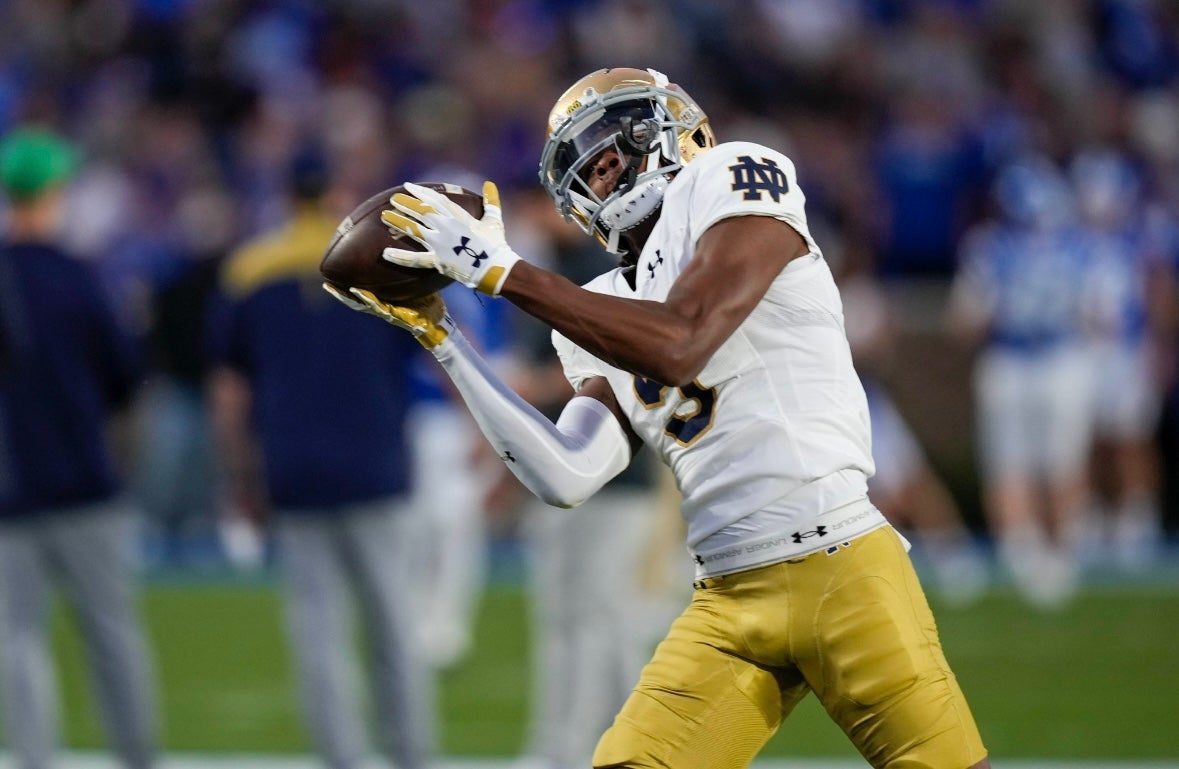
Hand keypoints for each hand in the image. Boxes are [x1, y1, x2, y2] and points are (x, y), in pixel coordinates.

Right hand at [322, 283, 453, 349]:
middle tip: (325, 282)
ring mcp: (386, 312)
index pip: (360, 292)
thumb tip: (407, 250)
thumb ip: (408, 272)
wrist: (437, 321)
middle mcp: (381, 307)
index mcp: (383, 300)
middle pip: (355, 300)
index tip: (333, 276)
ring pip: (361, 305)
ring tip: (332, 288)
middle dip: (339, 293)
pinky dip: (366, 300)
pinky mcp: (394, 316)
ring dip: (346, 297)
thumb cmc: (426, 303)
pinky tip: (357, 292)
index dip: (346, 286)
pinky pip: (377, 307)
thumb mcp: (415, 285)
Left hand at [380, 181, 520, 295]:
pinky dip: (400, 257)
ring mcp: (439, 243)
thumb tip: (489, 183)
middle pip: (421, 212)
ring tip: (384, 215)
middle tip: (394, 199)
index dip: (420, 192)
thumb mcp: (494, 220)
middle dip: (406, 204)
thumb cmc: (496, 244)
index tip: (408, 186)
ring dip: (398, 221)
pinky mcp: (437, 260)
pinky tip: (385, 253)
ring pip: (413, 229)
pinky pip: (415, 259)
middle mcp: (445, 226)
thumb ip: (491, 201)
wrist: (495, 268)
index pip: (435, 200)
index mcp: (458, 216)